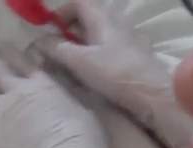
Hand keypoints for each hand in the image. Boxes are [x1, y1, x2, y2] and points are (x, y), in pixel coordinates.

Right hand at [34, 0, 192, 147]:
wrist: (153, 95)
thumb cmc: (115, 74)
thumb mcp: (79, 61)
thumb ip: (56, 49)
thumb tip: (39, 41)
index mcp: (103, 18)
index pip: (80, 2)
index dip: (62, 12)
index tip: (50, 28)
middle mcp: (118, 24)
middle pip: (92, 17)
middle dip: (73, 29)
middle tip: (60, 48)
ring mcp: (131, 40)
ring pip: (103, 34)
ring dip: (86, 44)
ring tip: (75, 63)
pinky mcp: (139, 58)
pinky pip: (114, 49)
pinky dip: (101, 55)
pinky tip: (98, 73)